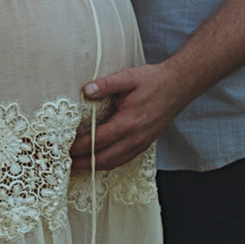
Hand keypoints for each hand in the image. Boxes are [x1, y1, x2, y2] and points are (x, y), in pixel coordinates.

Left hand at [71, 58, 179, 173]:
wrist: (179, 85)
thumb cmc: (154, 80)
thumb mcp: (128, 77)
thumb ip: (106, 84)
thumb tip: (86, 90)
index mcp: (128, 123)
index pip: (97, 141)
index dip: (79, 147)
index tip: (65, 148)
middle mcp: (135, 138)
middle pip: (104, 159)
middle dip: (83, 163)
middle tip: (66, 163)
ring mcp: (142, 143)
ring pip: (114, 163)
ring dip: (94, 166)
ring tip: (78, 165)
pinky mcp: (145, 143)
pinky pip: (124, 159)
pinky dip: (109, 163)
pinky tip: (99, 160)